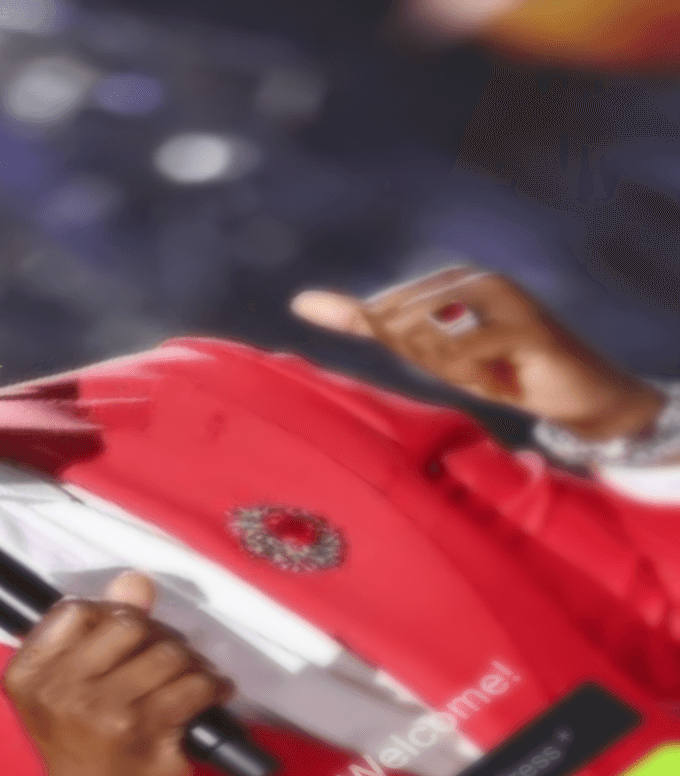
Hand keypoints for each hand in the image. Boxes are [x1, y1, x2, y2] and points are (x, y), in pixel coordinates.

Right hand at [1, 571, 233, 775]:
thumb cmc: (82, 750)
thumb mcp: (71, 691)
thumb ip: (96, 633)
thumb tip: (134, 580)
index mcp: (28, 676)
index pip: (75, 610)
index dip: (109, 616)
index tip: (124, 639)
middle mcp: (58, 690)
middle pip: (126, 625)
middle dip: (156, 636)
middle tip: (166, 658)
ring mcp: (102, 712)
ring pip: (166, 653)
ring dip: (189, 662)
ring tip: (190, 679)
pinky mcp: (145, 732)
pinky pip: (193, 685)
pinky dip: (212, 686)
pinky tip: (211, 694)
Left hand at [292, 266, 666, 439]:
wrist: (577, 394)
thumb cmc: (496, 369)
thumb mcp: (427, 349)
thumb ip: (369, 323)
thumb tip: (300, 301)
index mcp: (449, 279)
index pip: (385, 314)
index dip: (403, 350)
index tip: (448, 363)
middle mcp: (477, 279)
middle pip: (402, 327)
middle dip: (427, 363)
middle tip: (474, 372)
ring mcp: (506, 299)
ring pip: (431, 340)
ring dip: (452, 372)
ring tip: (490, 373)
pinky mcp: (529, 328)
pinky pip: (466, 355)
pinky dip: (475, 378)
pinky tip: (503, 381)